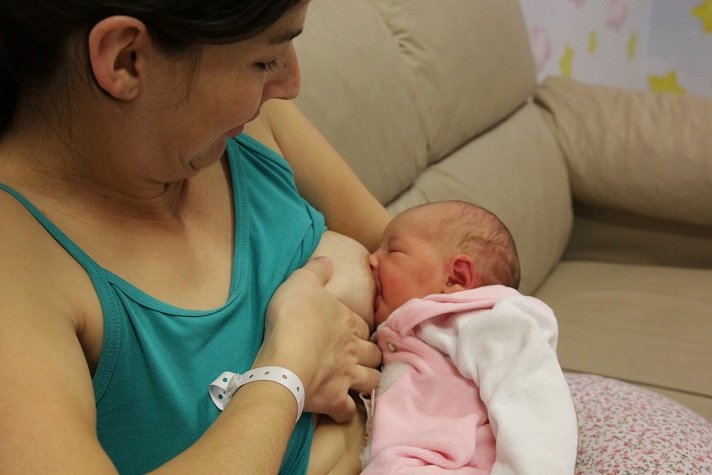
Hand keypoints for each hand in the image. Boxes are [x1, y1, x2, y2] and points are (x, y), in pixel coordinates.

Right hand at [258, 257, 381, 421]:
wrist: (285, 361)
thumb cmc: (293, 318)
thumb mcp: (301, 282)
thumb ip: (316, 270)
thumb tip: (328, 258)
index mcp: (348, 322)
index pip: (364, 326)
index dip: (360, 329)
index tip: (355, 332)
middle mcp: (354, 350)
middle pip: (373, 354)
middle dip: (372, 356)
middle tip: (363, 358)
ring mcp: (347, 377)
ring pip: (371, 382)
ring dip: (368, 382)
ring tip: (360, 383)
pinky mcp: (334, 400)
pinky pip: (346, 411)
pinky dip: (344, 411)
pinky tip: (339, 409)